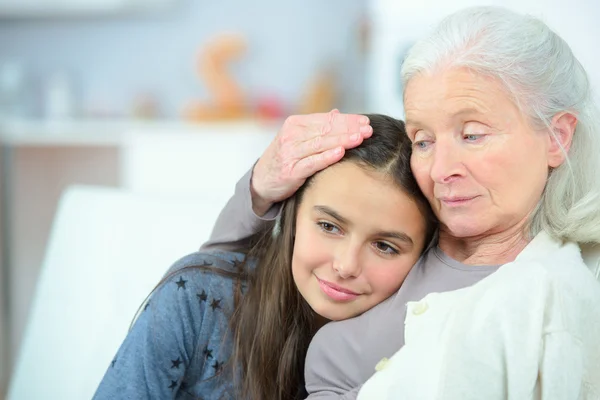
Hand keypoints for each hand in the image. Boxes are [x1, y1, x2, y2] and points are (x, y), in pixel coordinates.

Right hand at [251, 109, 371, 215]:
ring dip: (342, 140)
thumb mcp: (297, 138)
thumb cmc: (284, 159)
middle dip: (349, 129)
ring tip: (359, 138)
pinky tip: (341, 153)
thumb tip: (337, 113)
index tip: (364, 122)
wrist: (261, 181)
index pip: (326, 119)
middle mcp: (291, 136)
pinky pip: (312, 162)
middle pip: (326, 129)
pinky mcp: (291, 171)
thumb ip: (317, 127)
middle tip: (368, 129)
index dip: (347, 120)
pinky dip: (327, 157)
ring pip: (321, 144)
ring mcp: (290, 153)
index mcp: (295, 124)